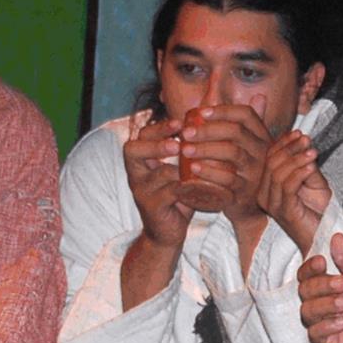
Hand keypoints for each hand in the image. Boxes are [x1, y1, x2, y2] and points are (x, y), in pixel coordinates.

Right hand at [121, 115, 194, 248]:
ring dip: (180, 168)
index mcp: (142, 160)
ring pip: (158, 173)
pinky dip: (188, 187)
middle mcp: (136, 173)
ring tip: (198, 165)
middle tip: (177, 144)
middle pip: (133, 150)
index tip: (180, 122)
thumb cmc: (178, 196)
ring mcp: (141, 191)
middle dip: (156, 144)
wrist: (168, 233)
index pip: (143, 135)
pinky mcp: (151, 207)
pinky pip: (169, 193)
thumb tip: (209, 110)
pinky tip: (203, 184)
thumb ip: (191, 146)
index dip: (159, 127)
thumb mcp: (183, 170)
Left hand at [175, 99, 272, 219]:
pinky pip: (228, 179)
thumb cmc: (243, 169)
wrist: (249, 205)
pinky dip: (209, 172)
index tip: (201, 112)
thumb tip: (258, 95)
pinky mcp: (246, 191)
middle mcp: (262, 151)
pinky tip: (193, 168)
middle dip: (208, 129)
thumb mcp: (249, 145)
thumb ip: (248, 122)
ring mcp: (256, 171)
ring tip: (185, 149)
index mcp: (261, 135)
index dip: (223, 110)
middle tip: (186, 133)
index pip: (246, 114)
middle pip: (236, 131)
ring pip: (232, 152)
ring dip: (205, 149)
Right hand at [256, 130, 331, 252]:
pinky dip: (300, 172)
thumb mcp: (313, 181)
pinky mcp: (284, 212)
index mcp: (267, 186)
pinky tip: (312, 166)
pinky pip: (288, 186)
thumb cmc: (318, 211)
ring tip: (313, 153)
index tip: (299, 133)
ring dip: (297, 159)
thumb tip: (303, 142)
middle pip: (271, 163)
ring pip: (278, 173)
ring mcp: (273, 204)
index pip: (269, 158)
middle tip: (307, 140)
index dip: (283, 143)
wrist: (325, 235)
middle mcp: (265, 195)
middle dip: (290, 148)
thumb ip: (305, 164)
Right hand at [298, 234, 342, 342]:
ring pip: (307, 311)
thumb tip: (337, 237)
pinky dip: (326, 326)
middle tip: (342, 284)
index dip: (310, 267)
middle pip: (304, 290)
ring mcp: (319, 321)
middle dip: (321, 285)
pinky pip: (314, 333)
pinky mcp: (324, 341)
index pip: (306, 273)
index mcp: (326, 284)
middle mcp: (319, 301)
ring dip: (325, 304)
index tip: (322, 261)